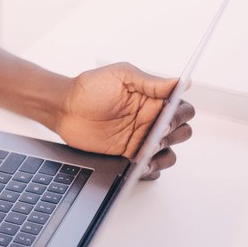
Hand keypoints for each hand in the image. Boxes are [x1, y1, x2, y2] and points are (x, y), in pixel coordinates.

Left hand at [55, 62, 194, 179]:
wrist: (64, 109)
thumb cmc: (90, 88)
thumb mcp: (121, 76)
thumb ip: (151, 82)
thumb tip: (181, 82)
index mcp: (154, 101)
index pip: (183, 110)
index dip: (180, 115)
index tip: (166, 117)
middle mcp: (151, 121)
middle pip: (181, 133)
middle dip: (173, 136)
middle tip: (154, 136)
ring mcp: (141, 141)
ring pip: (168, 155)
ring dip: (163, 156)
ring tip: (145, 154)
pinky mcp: (129, 157)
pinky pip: (149, 170)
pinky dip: (149, 170)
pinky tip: (137, 164)